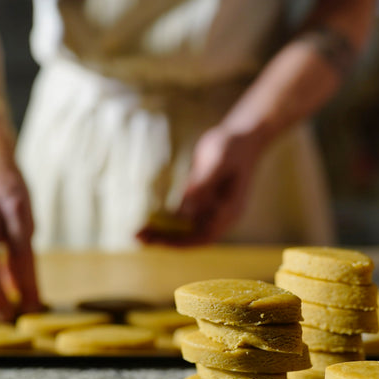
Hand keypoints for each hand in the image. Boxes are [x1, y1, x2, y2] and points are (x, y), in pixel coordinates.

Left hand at [137, 125, 263, 245]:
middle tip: (137, 237)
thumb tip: (186, 200)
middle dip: (164, 240)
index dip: (181, 242)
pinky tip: (146, 217)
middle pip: (191, 237)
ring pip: (184, 229)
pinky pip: (181, 217)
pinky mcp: (200, 202)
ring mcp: (210, 210)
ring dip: (161, 232)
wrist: (242, 137)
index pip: (205, 236)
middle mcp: (220, 216)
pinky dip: (164, 219)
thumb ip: (204, 181)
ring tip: (136, 232)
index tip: (159, 241)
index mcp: (230, 212)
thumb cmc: (234, 146)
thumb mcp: (219, 160)